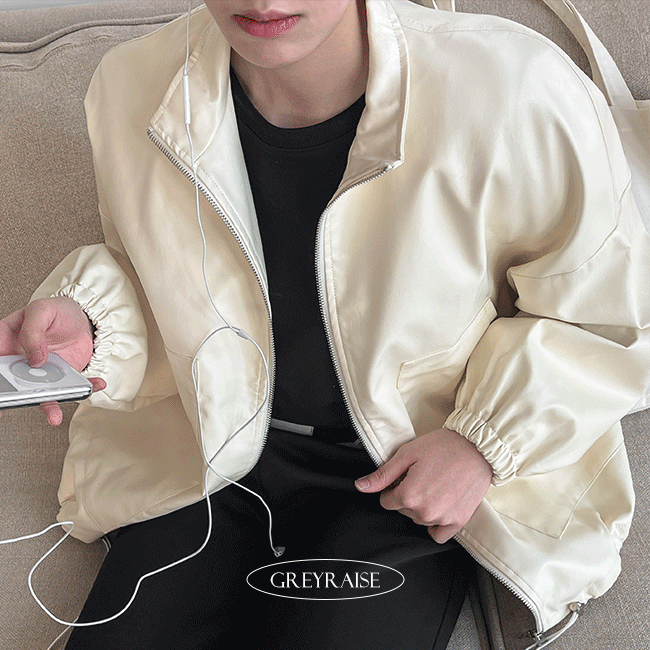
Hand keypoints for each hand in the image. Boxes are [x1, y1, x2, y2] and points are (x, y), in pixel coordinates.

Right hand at [0, 296, 105, 424]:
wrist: (83, 319)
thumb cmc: (57, 312)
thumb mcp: (42, 310)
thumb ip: (33, 331)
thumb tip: (34, 358)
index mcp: (6, 341)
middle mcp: (20, 361)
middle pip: (12, 383)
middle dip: (13, 397)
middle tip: (17, 404)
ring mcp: (40, 373)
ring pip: (39, 394)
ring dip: (47, 406)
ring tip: (54, 415)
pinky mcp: (61, 378)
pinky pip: (70, 389)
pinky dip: (82, 390)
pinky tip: (94, 386)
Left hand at [355, 428, 492, 542]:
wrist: (477, 448)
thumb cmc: (443, 447)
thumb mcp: (407, 454)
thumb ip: (383, 474)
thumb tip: (361, 486)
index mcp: (409, 495)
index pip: (387, 501)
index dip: (393, 487)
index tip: (404, 476)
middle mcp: (425, 511)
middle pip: (403, 510)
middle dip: (407, 495)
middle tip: (421, 476)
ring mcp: (442, 519)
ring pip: (419, 520)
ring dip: (421, 507)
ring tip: (434, 485)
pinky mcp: (459, 521)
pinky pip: (438, 534)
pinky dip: (434, 524)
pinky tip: (438, 506)